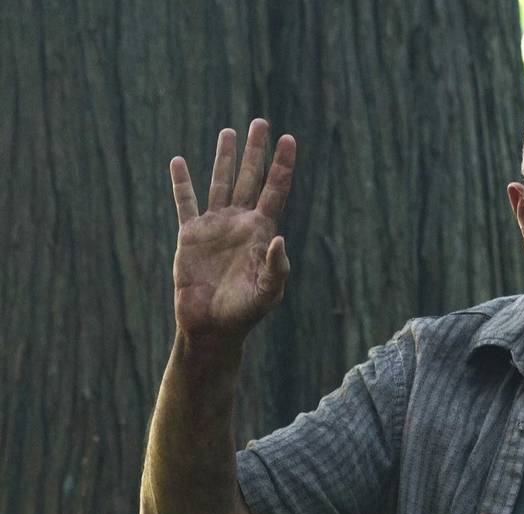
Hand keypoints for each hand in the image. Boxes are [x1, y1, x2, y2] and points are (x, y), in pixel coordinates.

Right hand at [169, 119, 295, 341]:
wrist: (212, 326)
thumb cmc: (245, 311)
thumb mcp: (268, 291)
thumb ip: (276, 266)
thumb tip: (279, 238)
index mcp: (262, 231)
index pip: (275, 190)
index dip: (281, 165)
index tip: (288, 139)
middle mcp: (240, 223)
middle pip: (250, 178)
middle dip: (256, 151)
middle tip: (261, 122)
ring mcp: (215, 226)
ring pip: (220, 183)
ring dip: (224, 158)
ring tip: (229, 131)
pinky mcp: (190, 235)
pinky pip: (185, 203)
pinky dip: (182, 183)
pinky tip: (180, 161)